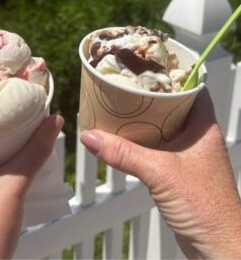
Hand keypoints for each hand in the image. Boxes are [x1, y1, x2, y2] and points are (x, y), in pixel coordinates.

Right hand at [80, 89, 240, 257]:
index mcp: (204, 129)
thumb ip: (124, 153)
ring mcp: (189, 158)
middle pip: (171, 108)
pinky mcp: (179, 176)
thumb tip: (90, 136)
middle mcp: (198, 139)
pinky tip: (121, 143)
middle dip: (147, 98)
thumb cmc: (207, 208)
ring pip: (162, 129)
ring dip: (141, 122)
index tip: (146, 67)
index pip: (191, 90)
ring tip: (116, 111)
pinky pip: (155, 150)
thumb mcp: (160, 173)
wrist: (219, 246)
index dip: (170, 76)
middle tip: (123, 87)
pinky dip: (138, 144)